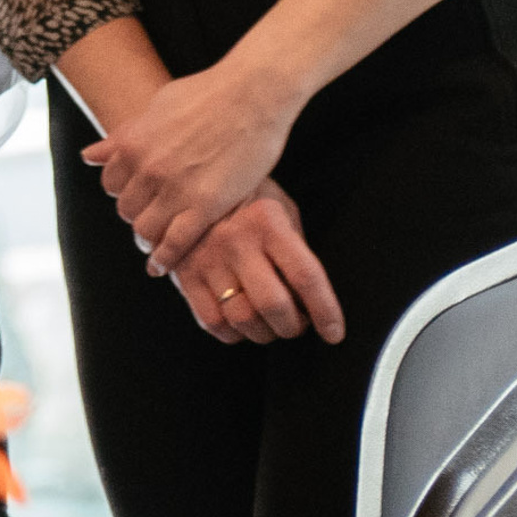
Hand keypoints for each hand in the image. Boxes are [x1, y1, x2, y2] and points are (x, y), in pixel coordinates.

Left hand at [82, 57, 297, 273]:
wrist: (250, 95)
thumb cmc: (205, 94)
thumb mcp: (154, 108)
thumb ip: (122, 137)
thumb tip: (89, 155)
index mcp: (131, 144)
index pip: (110, 184)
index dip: (121, 193)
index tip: (133, 198)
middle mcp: (147, 169)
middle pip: (126, 210)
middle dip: (135, 217)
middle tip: (149, 221)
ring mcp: (175, 189)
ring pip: (146, 230)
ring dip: (148, 241)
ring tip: (153, 247)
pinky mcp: (207, 205)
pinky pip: (176, 242)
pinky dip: (166, 258)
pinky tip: (163, 267)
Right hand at [166, 181, 344, 345]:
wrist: (188, 183)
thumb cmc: (246, 199)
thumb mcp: (279, 209)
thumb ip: (296, 249)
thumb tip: (311, 299)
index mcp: (267, 221)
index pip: (305, 276)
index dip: (325, 311)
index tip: (333, 333)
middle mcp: (235, 240)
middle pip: (273, 305)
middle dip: (292, 327)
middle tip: (295, 324)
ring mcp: (205, 258)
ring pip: (242, 319)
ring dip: (264, 333)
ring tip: (268, 323)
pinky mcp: (183, 273)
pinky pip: (211, 322)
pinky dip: (232, 333)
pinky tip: (239, 321)